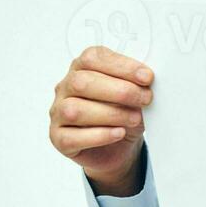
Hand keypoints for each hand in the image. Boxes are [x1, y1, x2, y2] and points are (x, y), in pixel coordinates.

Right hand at [48, 45, 153, 195]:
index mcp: (82, 68)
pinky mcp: (59, 139)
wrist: (119, 148)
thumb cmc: (124, 114)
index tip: (147, 77)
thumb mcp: (134, 94)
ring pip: (74, 110)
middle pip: (81, 82)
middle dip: (119, 91)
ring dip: (111, 114)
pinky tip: (118, 133)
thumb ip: (136, 83)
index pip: (92, 58)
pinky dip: (100, 135)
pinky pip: (72, 137)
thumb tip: (147, 79)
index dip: (121, 66)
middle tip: (145, 99)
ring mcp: (58, 113)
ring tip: (134, 118)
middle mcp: (65, 88)